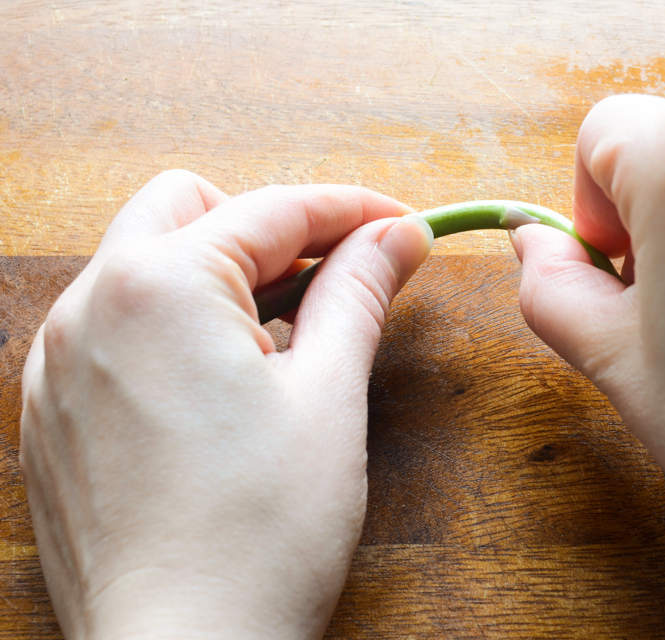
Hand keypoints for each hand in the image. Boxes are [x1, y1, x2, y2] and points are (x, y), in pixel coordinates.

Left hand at [19, 170, 432, 639]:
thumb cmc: (261, 532)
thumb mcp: (328, 395)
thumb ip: (358, 293)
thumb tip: (398, 236)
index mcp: (159, 286)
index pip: (273, 208)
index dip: (353, 211)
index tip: (404, 227)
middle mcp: (89, 307)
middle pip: (187, 210)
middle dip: (267, 228)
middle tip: (331, 279)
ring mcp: (58, 362)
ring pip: (143, 265)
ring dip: (218, 276)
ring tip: (282, 340)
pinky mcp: (52, 413)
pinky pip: (112, 328)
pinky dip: (173, 326)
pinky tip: (220, 385)